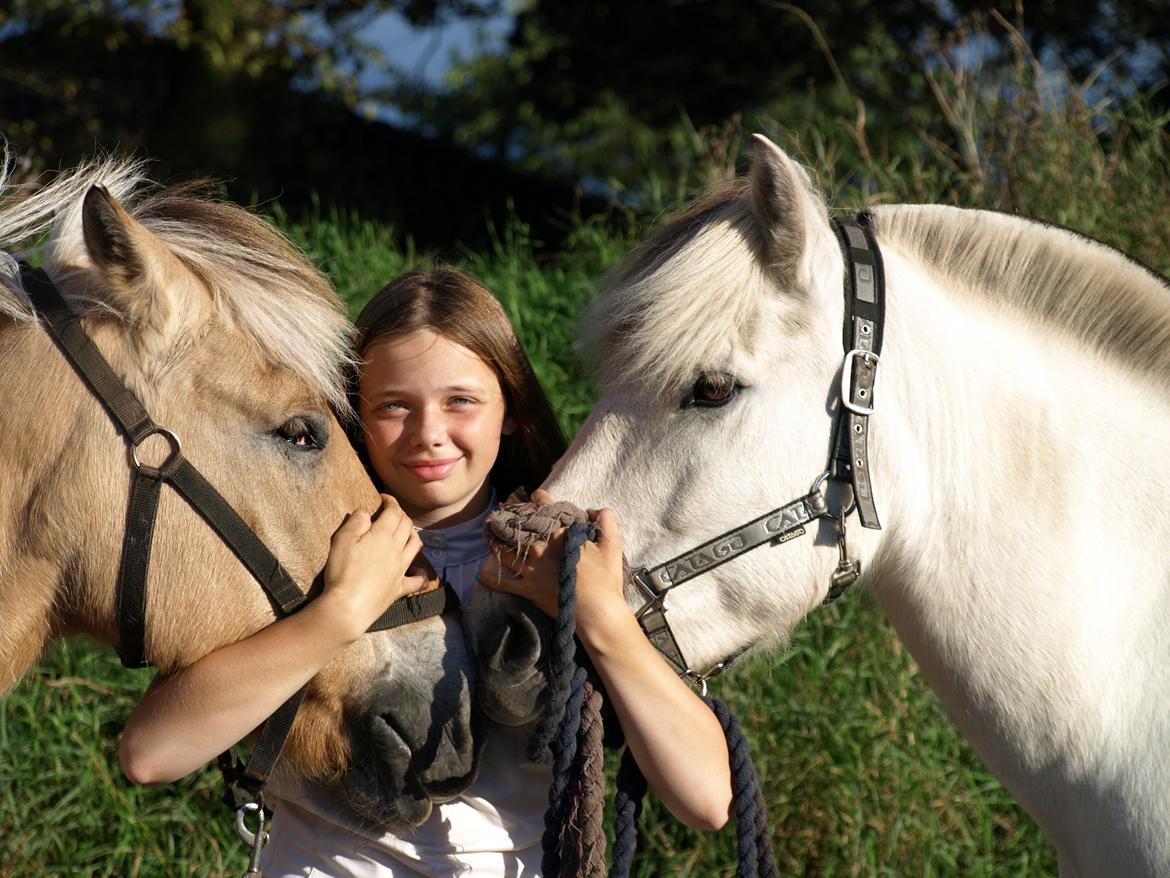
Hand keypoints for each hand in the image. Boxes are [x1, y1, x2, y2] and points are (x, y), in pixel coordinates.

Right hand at [320, 494, 425, 639]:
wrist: (348, 607)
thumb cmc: (342, 572)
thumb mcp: (342, 541)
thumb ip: (356, 522)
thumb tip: (365, 511)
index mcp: (383, 535)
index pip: (394, 512)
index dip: (391, 501)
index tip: (384, 498)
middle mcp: (397, 549)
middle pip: (407, 526)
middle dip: (401, 515)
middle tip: (391, 513)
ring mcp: (401, 569)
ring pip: (415, 546)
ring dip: (413, 535)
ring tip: (406, 533)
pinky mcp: (399, 588)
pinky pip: (417, 580)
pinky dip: (420, 574)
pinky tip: (419, 573)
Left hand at [478, 501, 629, 638]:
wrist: (597, 612)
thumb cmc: (606, 578)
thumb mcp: (613, 544)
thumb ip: (606, 520)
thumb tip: (594, 510)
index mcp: (560, 534)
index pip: (545, 508)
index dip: (539, 498)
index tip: (535, 495)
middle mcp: (541, 548)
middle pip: (519, 529)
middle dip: (510, 520)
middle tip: (502, 516)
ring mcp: (532, 570)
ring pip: (506, 552)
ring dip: (496, 543)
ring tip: (491, 536)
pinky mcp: (528, 589)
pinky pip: (504, 583)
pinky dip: (490, 579)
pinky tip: (481, 574)